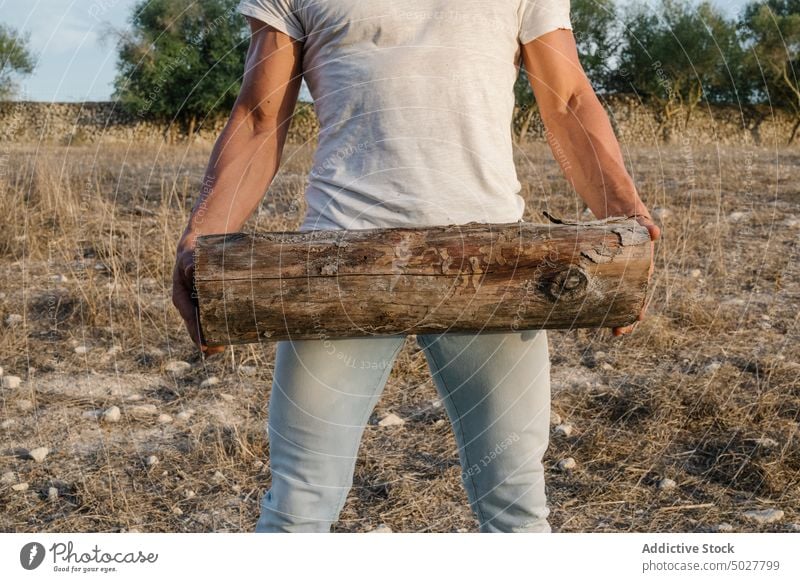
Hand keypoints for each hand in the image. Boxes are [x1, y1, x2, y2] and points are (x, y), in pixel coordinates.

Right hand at [171, 240, 225, 355]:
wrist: (196, 251)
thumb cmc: (192, 254)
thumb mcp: (189, 256)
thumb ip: (189, 263)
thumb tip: (191, 270)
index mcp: (181, 296)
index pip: (189, 316)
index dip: (196, 331)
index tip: (203, 344)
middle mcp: (188, 304)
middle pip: (195, 325)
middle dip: (205, 339)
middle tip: (216, 350)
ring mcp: (197, 306)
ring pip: (203, 325)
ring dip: (212, 337)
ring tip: (219, 349)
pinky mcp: (207, 304)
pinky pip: (211, 318)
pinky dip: (217, 328)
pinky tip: (226, 338)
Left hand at [612, 215, 660, 335]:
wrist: (625, 220)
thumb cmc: (635, 226)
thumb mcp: (642, 226)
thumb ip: (647, 228)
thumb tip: (655, 232)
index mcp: (643, 270)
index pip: (643, 292)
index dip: (641, 306)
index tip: (638, 318)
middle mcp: (634, 278)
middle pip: (631, 303)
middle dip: (627, 318)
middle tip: (618, 332)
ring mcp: (620, 278)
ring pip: (619, 301)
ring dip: (616, 316)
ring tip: (613, 331)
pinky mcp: (608, 275)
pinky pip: (607, 292)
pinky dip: (603, 304)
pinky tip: (595, 316)